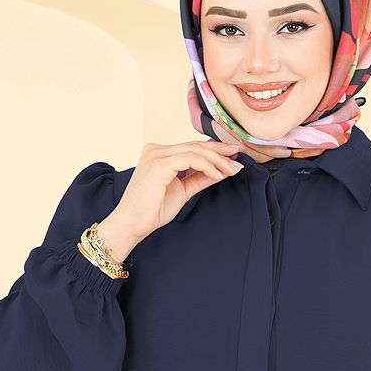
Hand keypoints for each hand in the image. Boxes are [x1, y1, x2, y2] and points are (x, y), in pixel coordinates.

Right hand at [106, 139, 246, 248]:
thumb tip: (220, 171)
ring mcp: (156, 154)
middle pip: (195, 146)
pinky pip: (190, 159)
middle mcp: (157, 150)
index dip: (215, 151)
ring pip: (195, 150)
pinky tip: (217, 174)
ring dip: (217, 160)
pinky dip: (207, 166)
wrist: (132, 224)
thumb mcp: (182, 191)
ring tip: (232, 170)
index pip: (192, 148)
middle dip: (220, 153)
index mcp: (160, 154)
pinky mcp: (159, 163)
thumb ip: (199, 178)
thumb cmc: (151, 210)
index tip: (233, 158)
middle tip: (238, 160)